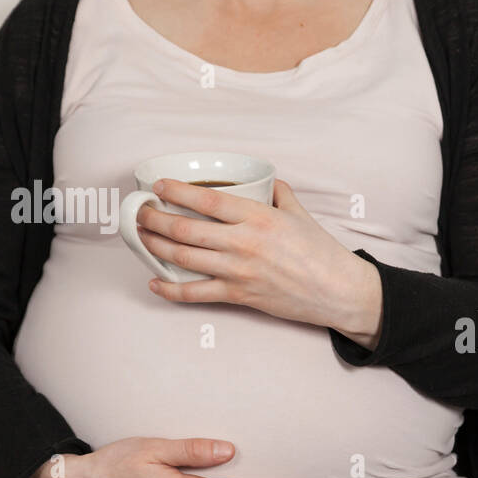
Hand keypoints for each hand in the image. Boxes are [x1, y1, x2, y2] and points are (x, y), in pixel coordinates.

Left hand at [136, 179, 383, 348]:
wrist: (338, 291)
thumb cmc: (321, 252)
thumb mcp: (299, 214)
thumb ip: (277, 194)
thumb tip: (261, 183)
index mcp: (258, 217)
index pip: (206, 200)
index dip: (175, 191)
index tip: (158, 187)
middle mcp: (244, 243)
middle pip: (185, 229)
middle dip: (154, 219)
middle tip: (139, 213)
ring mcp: (239, 271)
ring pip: (184, 257)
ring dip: (155, 246)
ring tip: (141, 237)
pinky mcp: (239, 295)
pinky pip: (195, 293)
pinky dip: (170, 289)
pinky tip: (155, 282)